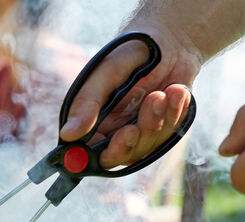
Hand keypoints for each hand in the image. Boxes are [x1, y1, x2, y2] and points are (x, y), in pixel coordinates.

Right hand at [58, 22, 201, 168]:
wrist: (170, 40)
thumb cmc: (131, 51)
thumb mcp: (106, 73)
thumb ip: (87, 103)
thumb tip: (67, 134)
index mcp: (90, 120)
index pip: (85, 152)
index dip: (97, 156)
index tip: (117, 137)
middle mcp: (111, 131)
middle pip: (117, 157)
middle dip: (130, 142)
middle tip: (135, 126)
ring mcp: (137, 133)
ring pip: (145, 147)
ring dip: (156, 121)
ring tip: (164, 92)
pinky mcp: (160, 130)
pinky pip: (167, 136)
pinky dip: (174, 114)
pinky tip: (177, 91)